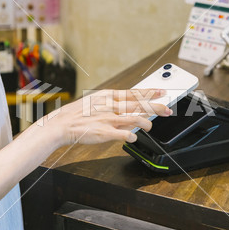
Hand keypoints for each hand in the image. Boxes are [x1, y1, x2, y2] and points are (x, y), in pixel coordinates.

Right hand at [39, 89, 172, 145]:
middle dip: (156, 107)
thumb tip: (126, 107)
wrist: (61, 124)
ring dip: (146, 123)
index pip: (134, 93)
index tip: (161, 92)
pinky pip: (124, 134)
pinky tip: (134, 138)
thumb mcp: (94, 102)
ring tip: (150, 127)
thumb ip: (111, 104)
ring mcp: (108, 119)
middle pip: (138, 105)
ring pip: (134, 119)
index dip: (149, 92)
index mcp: (108, 96)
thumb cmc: (76, 114)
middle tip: (167, 109)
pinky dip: (131, 136)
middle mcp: (110, 106)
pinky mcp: (105, 132)